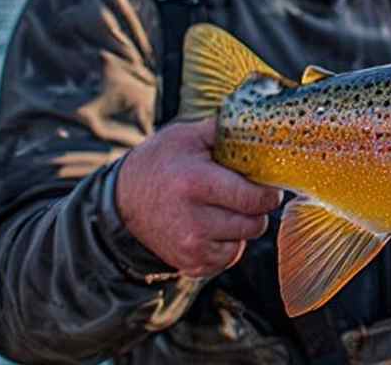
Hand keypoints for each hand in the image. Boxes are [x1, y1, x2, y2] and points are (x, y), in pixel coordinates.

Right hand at [116, 118, 282, 277]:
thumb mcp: (187, 136)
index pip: (253, 199)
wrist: (122, 200)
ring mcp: (191, 247)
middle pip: (254, 223)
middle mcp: (193, 221)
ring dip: (242, 225)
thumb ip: (226, 131)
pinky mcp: (191, 264)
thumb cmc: (159, 163)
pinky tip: (212, 225)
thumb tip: (263, 126)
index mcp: (196, 183)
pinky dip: (229, 243)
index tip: (267, 186)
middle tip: (246, 195)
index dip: (268, 192)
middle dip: (257, 208)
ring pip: (244, 240)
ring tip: (223, 207)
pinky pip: (229, 257)